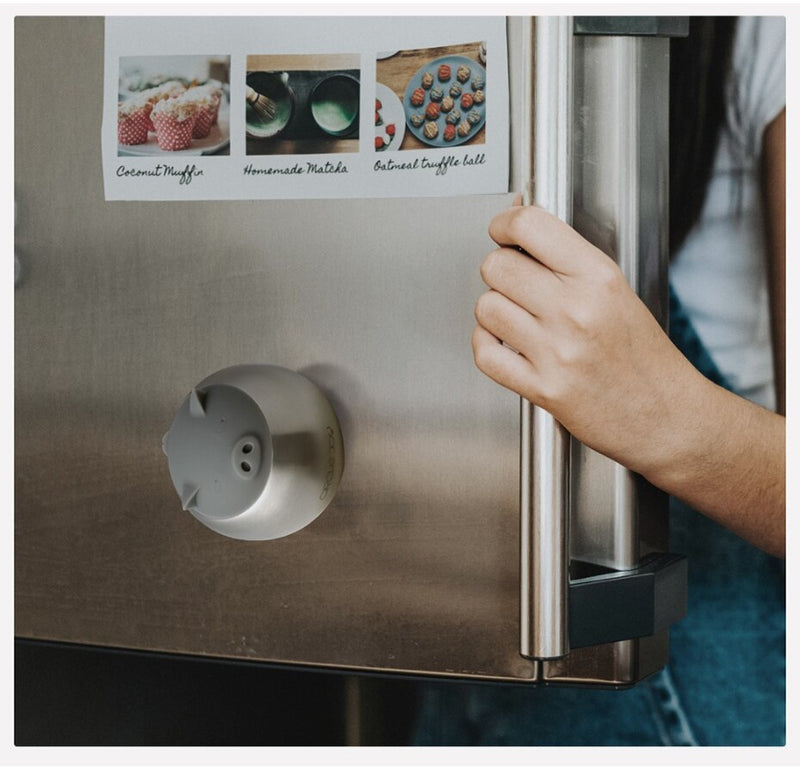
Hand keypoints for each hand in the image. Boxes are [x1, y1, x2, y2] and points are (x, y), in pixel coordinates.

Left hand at [472, 203, 706, 476]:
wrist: (667, 417)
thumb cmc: (645, 358)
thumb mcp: (618, 291)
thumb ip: (569, 261)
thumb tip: (519, 226)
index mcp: (599, 278)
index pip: (530, 226)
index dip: (505, 224)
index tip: (502, 231)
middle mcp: (576, 310)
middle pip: (497, 266)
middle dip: (499, 271)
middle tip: (514, 282)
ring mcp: (557, 351)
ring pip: (486, 307)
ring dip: (494, 311)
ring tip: (515, 318)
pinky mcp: (543, 388)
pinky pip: (485, 354)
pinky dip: (486, 345)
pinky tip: (503, 344)